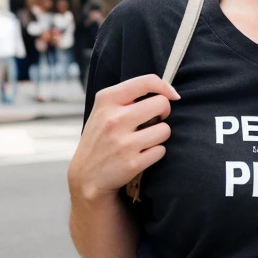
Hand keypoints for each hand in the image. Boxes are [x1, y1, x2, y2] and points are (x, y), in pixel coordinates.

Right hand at [68, 73, 178, 200]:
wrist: (86, 175)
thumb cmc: (100, 138)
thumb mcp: (103, 110)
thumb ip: (127, 97)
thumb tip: (166, 92)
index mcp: (106, 100)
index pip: (146, 82)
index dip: (165, 87)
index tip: (171, 95)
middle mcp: (114, 119)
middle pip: (161, 104)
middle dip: (164, 112)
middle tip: (156, 119)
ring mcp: (123, 142)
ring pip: (165, 129)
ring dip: (160, 135)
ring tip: (146, 139)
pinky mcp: (132, 163)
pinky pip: (161, 150)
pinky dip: (156, 152)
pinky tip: (143, 154)